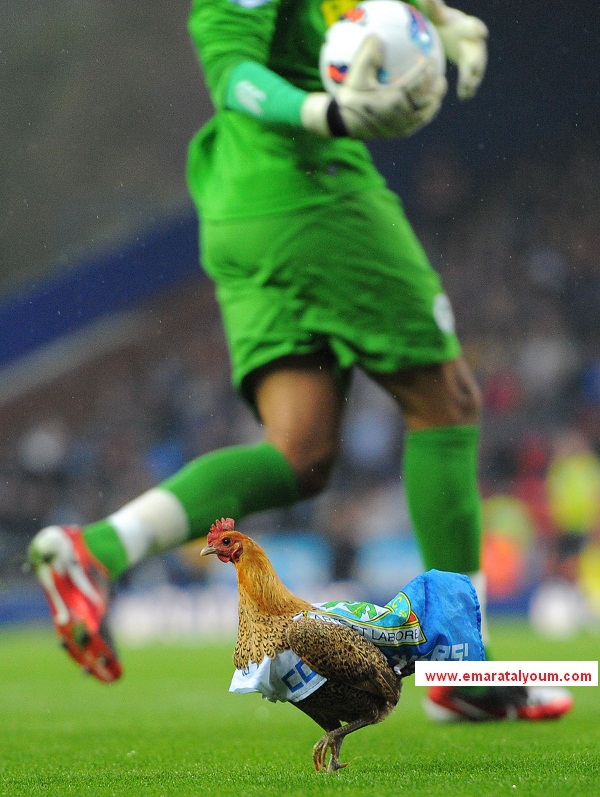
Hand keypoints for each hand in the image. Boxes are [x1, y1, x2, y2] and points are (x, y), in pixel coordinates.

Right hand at [302, 35, 446, 138]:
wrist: (344, 122)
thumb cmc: (351, 96)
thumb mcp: (356, 74)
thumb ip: (367, 54)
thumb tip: (378, 37)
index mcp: (392, 99)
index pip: (417, 82)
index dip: (426, 69)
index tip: (429, 59)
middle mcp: (400, 114)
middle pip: (426, 99)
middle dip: (436, 87)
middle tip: (440, 76)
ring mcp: (401, 125)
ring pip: (425, 113)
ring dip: (434, 101)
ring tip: (439, 91)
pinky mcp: (399, 133)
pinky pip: (418, 123)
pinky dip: (427, 114)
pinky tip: (430, 106)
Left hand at [421, 0, 487, 99]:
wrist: (448, 33)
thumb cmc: (443, 23)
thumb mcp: (438, 16)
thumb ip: (435, 8)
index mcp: (466, 27)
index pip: (473, 27)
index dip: (477, 30)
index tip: (481, 34)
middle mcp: (474, 42)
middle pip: (478, 53)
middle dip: (476, 63)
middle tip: (472, 76)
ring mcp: (473, 55)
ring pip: (476, 69)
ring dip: (473, 80)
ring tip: (466, 92)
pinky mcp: (468, 66)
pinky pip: (471, 78)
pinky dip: (468, 87)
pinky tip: (464, 96)